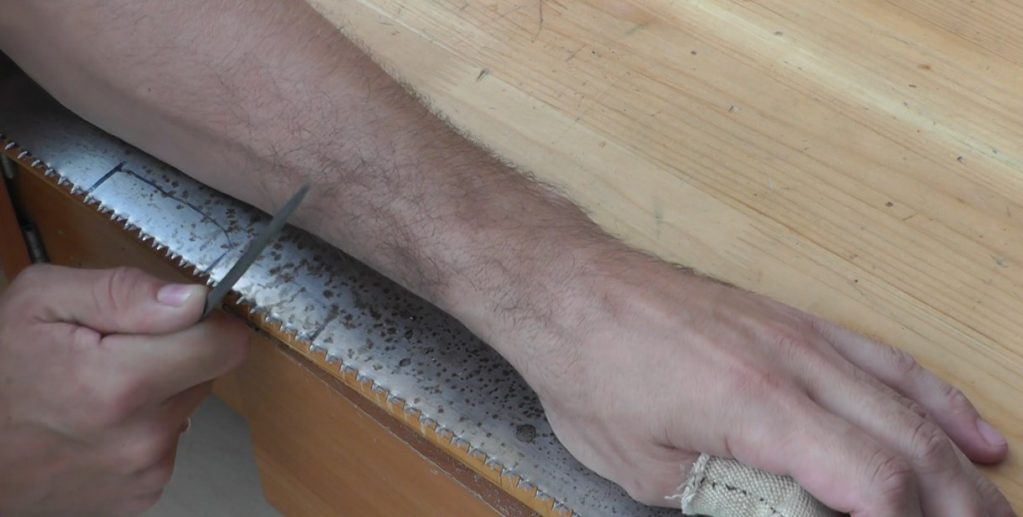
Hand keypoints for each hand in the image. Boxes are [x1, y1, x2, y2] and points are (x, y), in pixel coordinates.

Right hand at [0, 265, 248, 515]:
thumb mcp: (42, 302)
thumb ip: (124, 292)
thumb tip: (195, 299)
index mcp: (121, 385)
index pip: (225, 346)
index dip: (207, 321)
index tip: (175, 317)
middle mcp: (142, 437)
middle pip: (207, 372)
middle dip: (173, 353)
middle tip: (114, 353)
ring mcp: (145, 471)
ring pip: (188, 405)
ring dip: (158, 391)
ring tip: (99, 391)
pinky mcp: (144, 492)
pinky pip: (170, 440)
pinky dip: (144, 426)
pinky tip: (99, 423)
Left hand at [520, 260, 1012, 515]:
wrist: (571, 290)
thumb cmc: (592, 372)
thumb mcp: (647, 468)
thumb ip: (728, 504)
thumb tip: (787, 514)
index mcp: (756, 407)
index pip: (870, 482)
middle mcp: (795, 366)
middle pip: (908, 447)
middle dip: (955, 508)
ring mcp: (802, 337)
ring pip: (909, 406)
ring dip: (960, 467)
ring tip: (993, 510)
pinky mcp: (796, 322)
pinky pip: (886, 360)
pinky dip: (937, 400)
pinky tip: (971, 433)